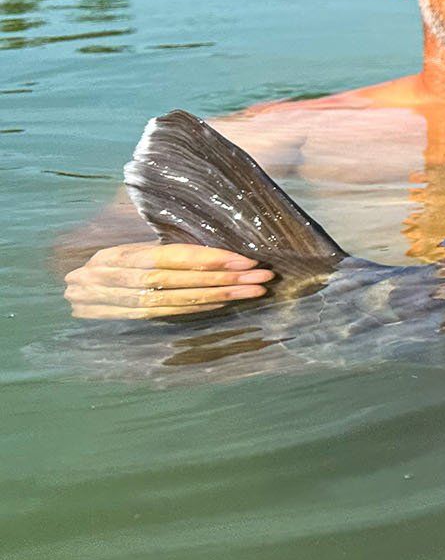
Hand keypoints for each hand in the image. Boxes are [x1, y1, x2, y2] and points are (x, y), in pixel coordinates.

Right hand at [65, 243, 274, 319]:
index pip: (170, 256)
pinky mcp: (123, 319)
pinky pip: (165, 314)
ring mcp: (116, 302)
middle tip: (261, 277)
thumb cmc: (109, 260)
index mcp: (117, 254)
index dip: (207, 259)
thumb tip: (210, 240)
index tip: (244, 260)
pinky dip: (197, 308)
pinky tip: (225, 303)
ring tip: (253, 291)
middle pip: (176, 280)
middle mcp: (114, 277)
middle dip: (221, 280)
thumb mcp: (127, 246)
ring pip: (174, 300)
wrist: (68, 289)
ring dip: (217, 297)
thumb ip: (159, 246)